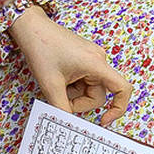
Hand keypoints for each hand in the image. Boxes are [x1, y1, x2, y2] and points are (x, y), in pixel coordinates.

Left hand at [9, 7, 132, 124]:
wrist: (31, 28)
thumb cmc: (41, 49)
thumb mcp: (50, 85)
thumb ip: (61, 108)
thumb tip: (68, 125)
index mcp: (96, 64)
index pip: (122, 89)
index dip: (118, 108)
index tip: (104, 120)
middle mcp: (98, 60)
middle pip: (98, 94)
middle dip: (79, 102)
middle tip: (59, 99)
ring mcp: (92, 59)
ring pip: (89, 89)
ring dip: (73, 94)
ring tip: (56, 84)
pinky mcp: (85, 60)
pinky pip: (84, 81)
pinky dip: (72, 86)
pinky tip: (58, 78)